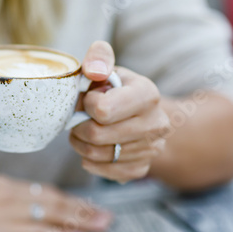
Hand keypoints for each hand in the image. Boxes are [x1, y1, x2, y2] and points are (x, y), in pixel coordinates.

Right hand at [0, 174, 111, 231]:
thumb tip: (13, 208)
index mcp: (3, 185)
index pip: (45, 192)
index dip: (68, 200)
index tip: (84, 205)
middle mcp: (11, 194)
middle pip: (56, 201)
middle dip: (83, 209)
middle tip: (106, 216)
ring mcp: (8, 211)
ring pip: (54, 215)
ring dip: (81, 220)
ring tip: (102, 226)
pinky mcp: (1, 230)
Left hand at [70, 41, 169, 182]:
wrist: (136, 114)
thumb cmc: (114, 89)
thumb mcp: (107, 67)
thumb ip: (98, 58)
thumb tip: (94, 70)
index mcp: (147, 94)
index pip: (102, 110)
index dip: (85, 105)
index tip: (87, 100)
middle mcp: (156, 123)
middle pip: (97, 135)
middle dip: (78, 127)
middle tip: (76, 121)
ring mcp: (152, 148)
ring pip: (98, 155)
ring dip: (80, 145)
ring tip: (80, 133)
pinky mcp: (143, 167)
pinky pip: (107, 173)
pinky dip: (91, 163)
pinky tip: (90, 150)